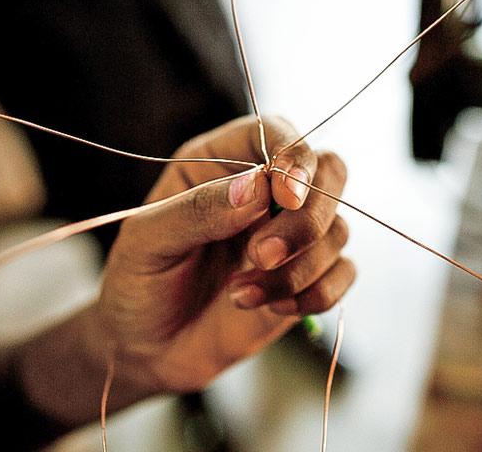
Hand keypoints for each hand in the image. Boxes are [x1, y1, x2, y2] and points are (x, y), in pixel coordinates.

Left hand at [96, 116, 353, 396]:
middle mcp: (264, 190)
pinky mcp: (306, 275)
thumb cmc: (138, 283)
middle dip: (308, 217)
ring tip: (240, 294)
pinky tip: (272, 308)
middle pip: (328, 172)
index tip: (286, 195)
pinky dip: (316, 293)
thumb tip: (258, 186)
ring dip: (299, 267)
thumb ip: (197, 209)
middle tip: (262, 255)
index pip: (276, 132)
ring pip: (337, 228)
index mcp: (220, 160)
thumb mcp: (147, 242)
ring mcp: (290, 233)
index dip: (293, 155)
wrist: (146, 348)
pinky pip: (343, 273)